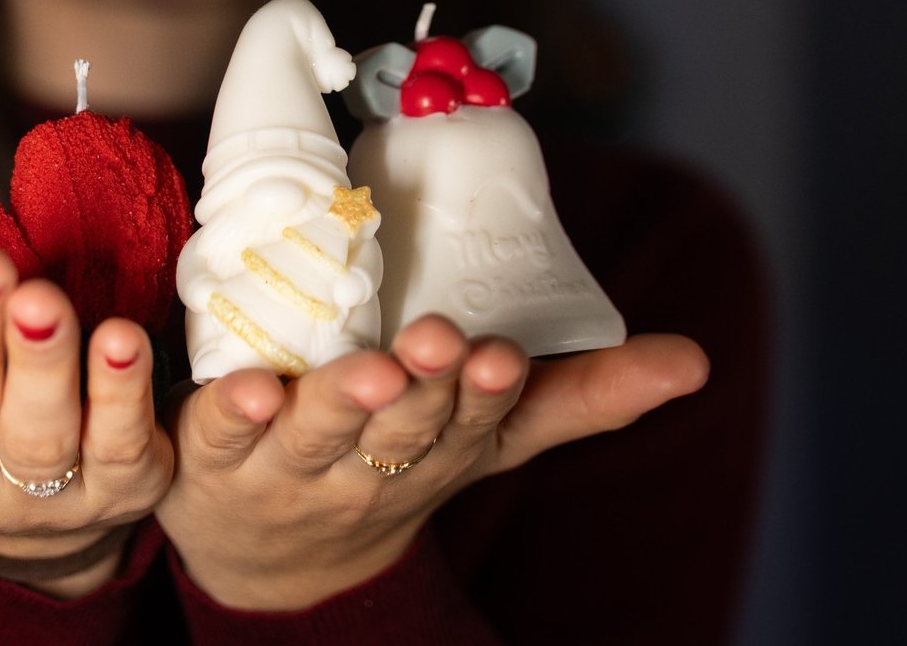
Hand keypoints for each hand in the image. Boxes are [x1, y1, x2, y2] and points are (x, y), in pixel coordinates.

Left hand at [157, 316, 707, 610]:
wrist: (277, 565)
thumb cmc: (395, 470)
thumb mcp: (492, 441)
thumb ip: (582, 397)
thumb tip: (694, 361)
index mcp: (436, 455)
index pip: (468, 428)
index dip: (483, 394)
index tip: (497, 356)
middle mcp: (365, 469)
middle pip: (397, 430)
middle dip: (422, 390)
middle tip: (438, 342)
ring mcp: (285, 466)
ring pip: (314, 434)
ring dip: (337, 399)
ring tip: (363, 366)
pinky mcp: (211, 456)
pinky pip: (215, 436)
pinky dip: (230, 411)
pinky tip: (245, 385)